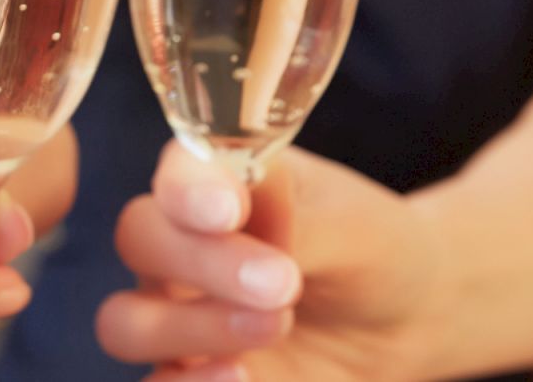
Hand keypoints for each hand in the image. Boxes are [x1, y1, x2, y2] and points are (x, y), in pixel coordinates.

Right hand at [97, 142, 450, 380]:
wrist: (405, 321)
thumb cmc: (373, 252)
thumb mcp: (353, 228)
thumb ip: (296, 220)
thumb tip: (243, 200)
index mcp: (220, 182)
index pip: (176, 171)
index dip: (187, 188)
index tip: (228, 211)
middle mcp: (182, 243)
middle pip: (140, 241)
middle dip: (203, 262)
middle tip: (280, 284)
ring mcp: (177, 312)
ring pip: (127, 321)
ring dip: (192, 328)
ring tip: (276, 326)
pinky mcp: (190, 373)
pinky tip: (240, 377)